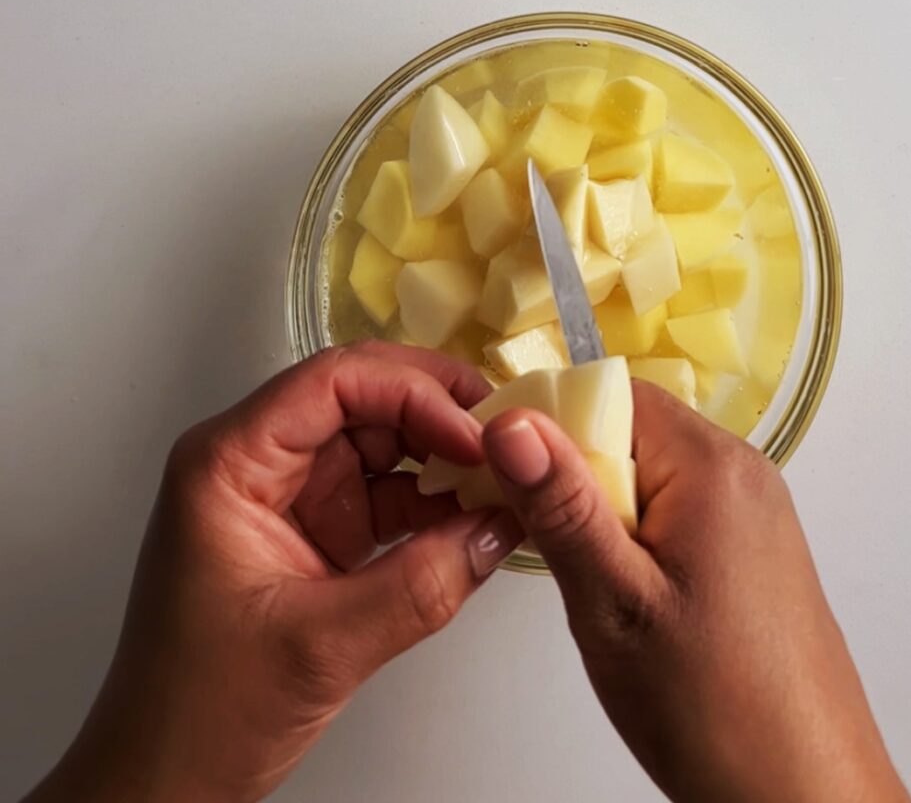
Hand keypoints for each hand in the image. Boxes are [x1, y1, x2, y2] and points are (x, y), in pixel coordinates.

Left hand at [25, 343, 522, 802]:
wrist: (170, 777)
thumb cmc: (198, 712)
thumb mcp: (320, 646)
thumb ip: (422, 584)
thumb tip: (498, 527)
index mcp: (230, 463)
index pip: (333, 383)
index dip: (414, 393)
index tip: (475, 431)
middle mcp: (263, 463)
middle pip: (366, 400)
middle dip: (440, 413)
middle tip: (506, 437)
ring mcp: (296, 496)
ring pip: (386, 444)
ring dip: (446, 457)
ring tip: (504, 477)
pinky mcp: (323, 532)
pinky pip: (392, 495)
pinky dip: (438, 503)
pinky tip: (478, 517)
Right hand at [482, 382, 909, 802]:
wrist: (805, 794)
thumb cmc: (714, 706)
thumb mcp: (614, 602)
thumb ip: (560, 506)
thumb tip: (509, 422)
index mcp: (713, 465)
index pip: (611, 395)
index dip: (549, 424)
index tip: (507, 474)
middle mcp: (742, 472)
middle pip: (630, 432)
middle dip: (575, 477)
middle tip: (552, 546)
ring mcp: (753, 511)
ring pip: (648, 475)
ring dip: (603, 512)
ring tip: (593, 581)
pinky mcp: (751, 548)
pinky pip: (676, 509)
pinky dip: (636, 535)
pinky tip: (629, 594)